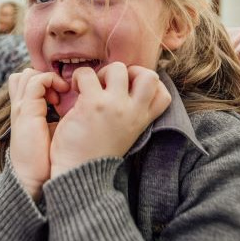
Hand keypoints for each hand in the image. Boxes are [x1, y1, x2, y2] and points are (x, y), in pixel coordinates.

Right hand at [7, 68, 69, 199]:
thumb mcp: (55, 133)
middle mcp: (21, 106)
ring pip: (29, 74)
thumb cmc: (48, 159)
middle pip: (25, 75)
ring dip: (50, 79)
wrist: (34, 178)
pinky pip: (37, 81)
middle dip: (48, 77)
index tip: (66, 93)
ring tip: (64, 91)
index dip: (46, 82)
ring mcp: (22, 106)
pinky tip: (61, 96)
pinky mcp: (26, 110)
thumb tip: (82, 108)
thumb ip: (62, 118)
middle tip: (66, 90)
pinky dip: (51, 82)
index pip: (28, 83)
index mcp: (26, 112)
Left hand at [49, 63, 170, 177]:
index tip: (132, 89)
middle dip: (130, 71)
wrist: (78, 173)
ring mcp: (114, 106)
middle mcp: (132, 112)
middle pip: (149, 76)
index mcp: (141, 121)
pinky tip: (75, 89)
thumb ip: (130, 115)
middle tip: (112, 84)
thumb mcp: (124, 135)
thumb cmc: (95, 153)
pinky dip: (79, 77)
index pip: (164, 95)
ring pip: (118, 68)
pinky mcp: (92, 104)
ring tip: (92, 86)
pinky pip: (87, 74)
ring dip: (103, 72)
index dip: (151, 85)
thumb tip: (124, 89)